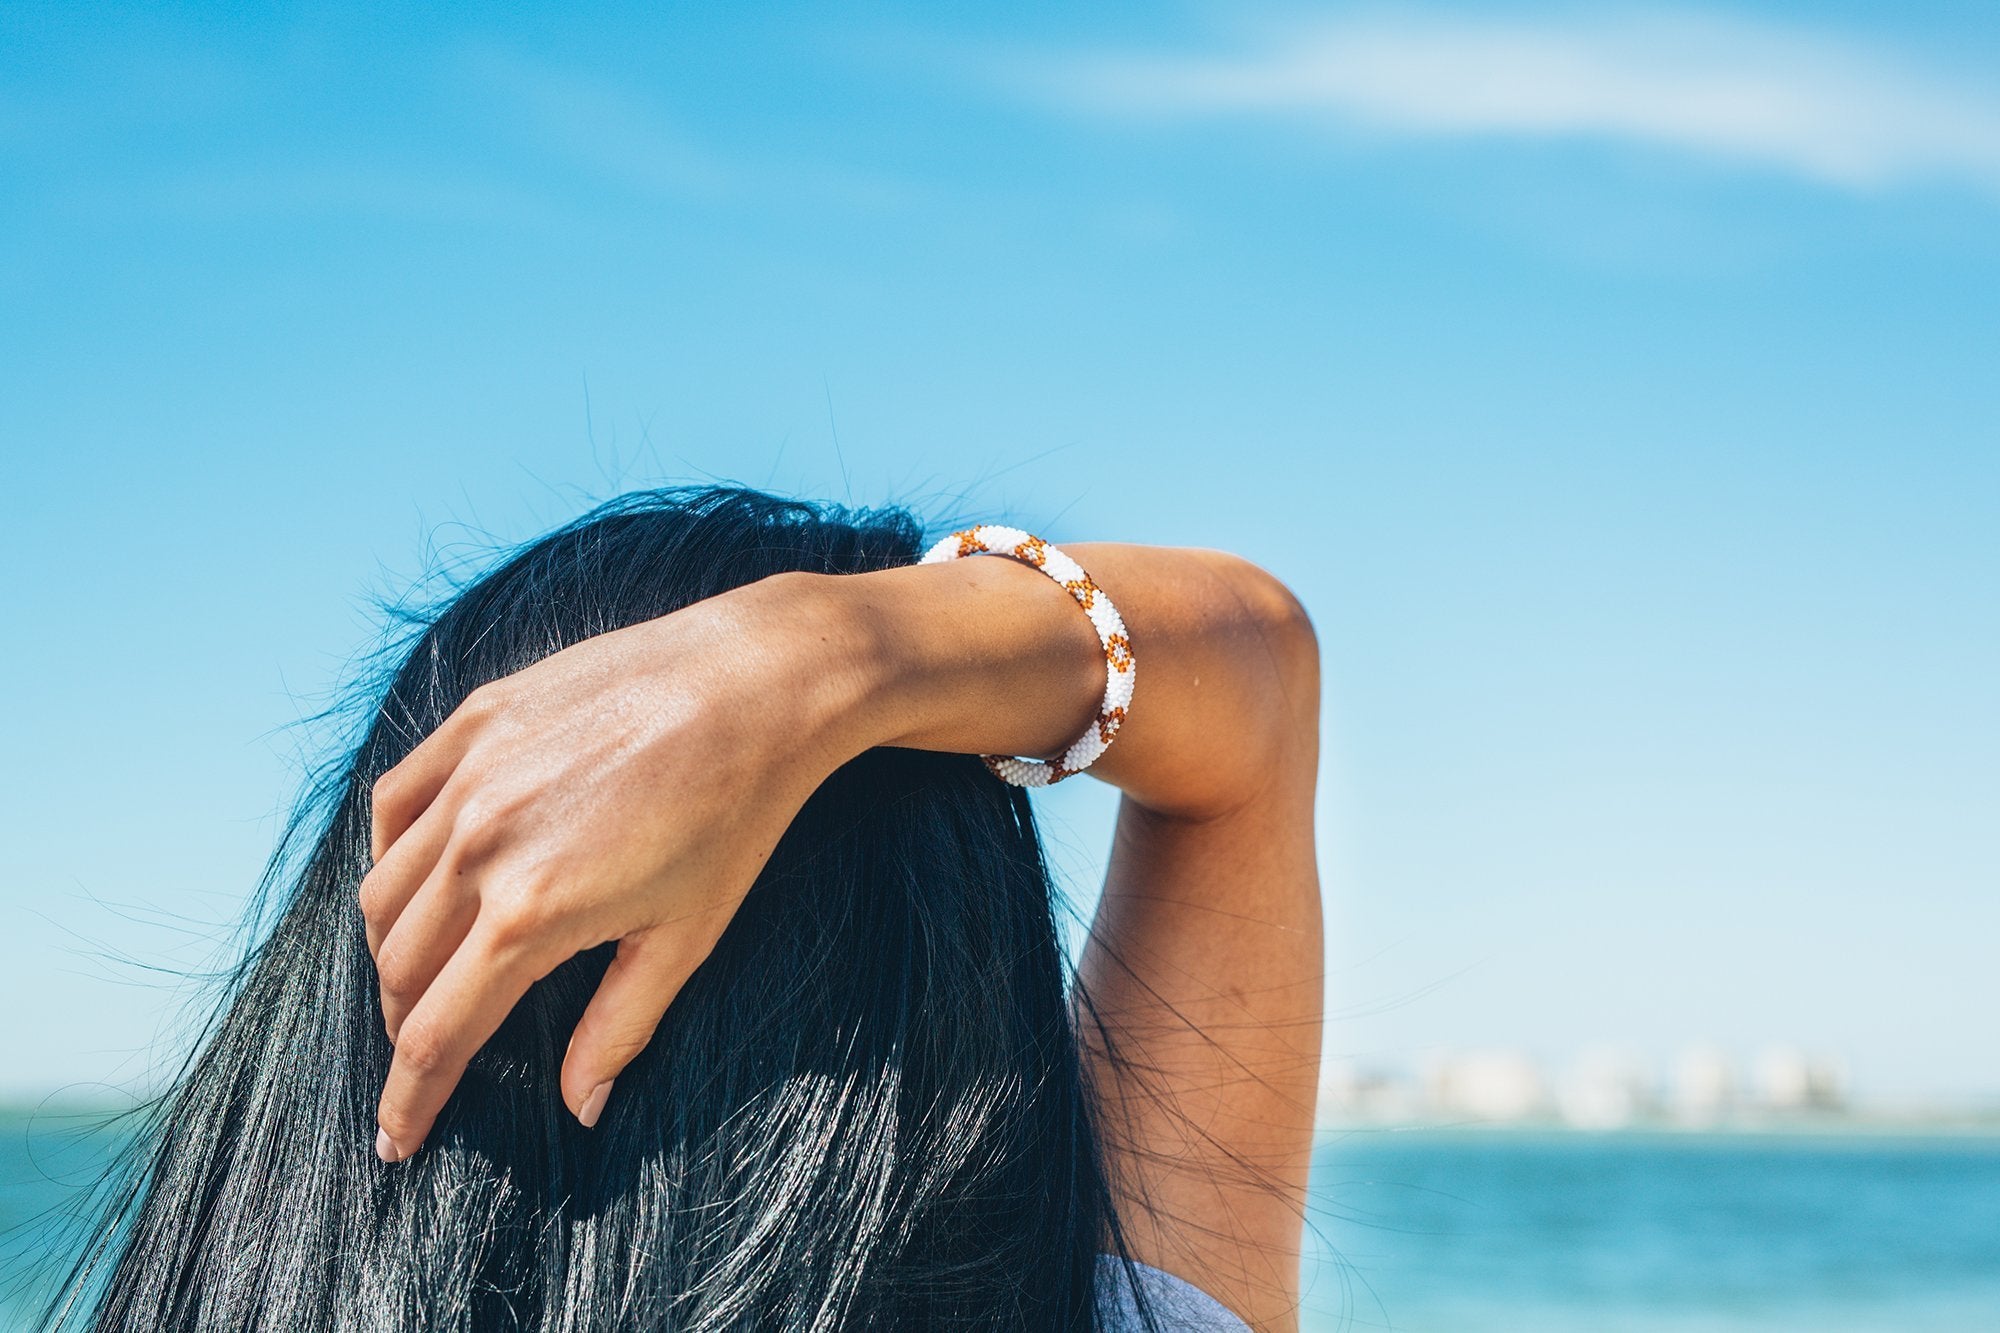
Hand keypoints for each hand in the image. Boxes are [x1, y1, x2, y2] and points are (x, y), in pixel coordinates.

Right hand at [359, 577, 861, 1160]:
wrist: (758, 683)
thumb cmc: (737, 815)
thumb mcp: (686, 937)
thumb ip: (619, 1027)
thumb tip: (580, 1107)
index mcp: (530, 912)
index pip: (437, 1033)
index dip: (410, 1097)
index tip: (396, 1141)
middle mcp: (480, 844)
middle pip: (399, 969)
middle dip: (406, 1027)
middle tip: (428, 1056)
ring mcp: (470, 775)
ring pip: (382, 892)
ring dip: (392, 950)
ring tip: (424, 978)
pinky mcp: (475, 720)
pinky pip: (396, 803)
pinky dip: (391, 855)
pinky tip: (422, 879)